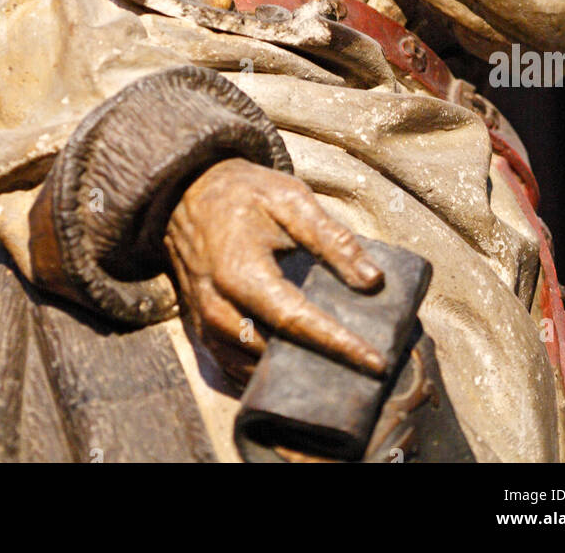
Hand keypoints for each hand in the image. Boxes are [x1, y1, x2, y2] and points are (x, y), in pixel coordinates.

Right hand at [164, 158, 386, 386]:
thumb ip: (332, 238)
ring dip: (295, 371)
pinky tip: (299, 364)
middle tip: (365, 368)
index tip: (376, 362)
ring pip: (255, 367)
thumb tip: (373, 281)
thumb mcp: (291, 199)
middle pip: (274, 354)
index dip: (338, 345)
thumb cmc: (243, 193)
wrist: (189, 193)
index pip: (295, 321)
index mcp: (240, 271)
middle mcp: (217, 306)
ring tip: (339, 368)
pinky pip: (236, 367)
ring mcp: (205, 324)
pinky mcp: (201, 331)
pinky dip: (268, 371)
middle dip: (321, 365)